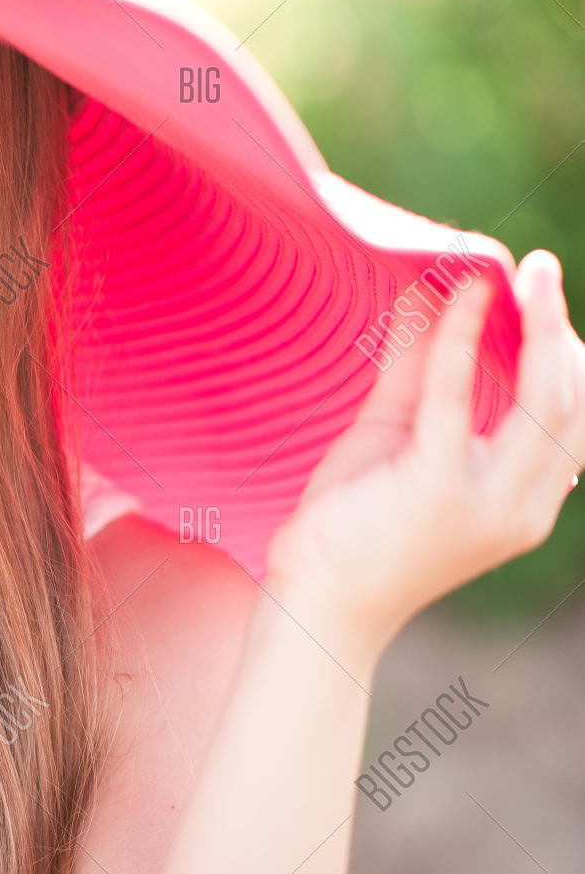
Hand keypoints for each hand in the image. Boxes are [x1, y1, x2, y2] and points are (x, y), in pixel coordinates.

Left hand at [263, 250, 584, 656]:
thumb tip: (424, 297)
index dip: (568, 356)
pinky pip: (457, 401)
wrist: (315, 605)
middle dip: (562, 330)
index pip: (573, 420)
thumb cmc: (351, 527)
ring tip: (522, 270)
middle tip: (539, 268)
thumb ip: (416, 373)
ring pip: (541, 399)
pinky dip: (461, 342)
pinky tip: (458, 299)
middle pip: (571, 402)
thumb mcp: (394, 440)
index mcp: (525, 502)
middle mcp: (520, 507)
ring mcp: (486, 503)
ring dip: (537, 326)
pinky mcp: (437, 491)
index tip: (545, 302)